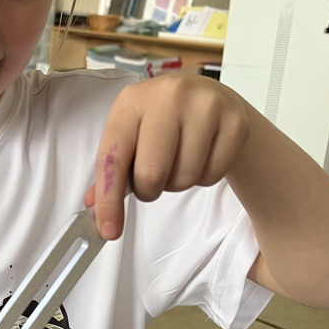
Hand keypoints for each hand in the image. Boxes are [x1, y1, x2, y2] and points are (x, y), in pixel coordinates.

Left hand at [84, 74, 251, 238]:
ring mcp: (205, 105)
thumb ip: (111, 172)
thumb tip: (93, 207)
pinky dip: (203, 178)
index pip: (113, 158)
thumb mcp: (130, 135)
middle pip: (151, 173)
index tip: (109, 231)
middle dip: (149, 190)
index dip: (109, 200)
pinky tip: (201, 155)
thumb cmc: (160, 122)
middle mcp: (168, 96)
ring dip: (177, 183)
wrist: (207, 97)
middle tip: (153, 180)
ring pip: (184, 177)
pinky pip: (212, 175)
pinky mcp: (234, 120)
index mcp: (131, 101)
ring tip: (178, 161)